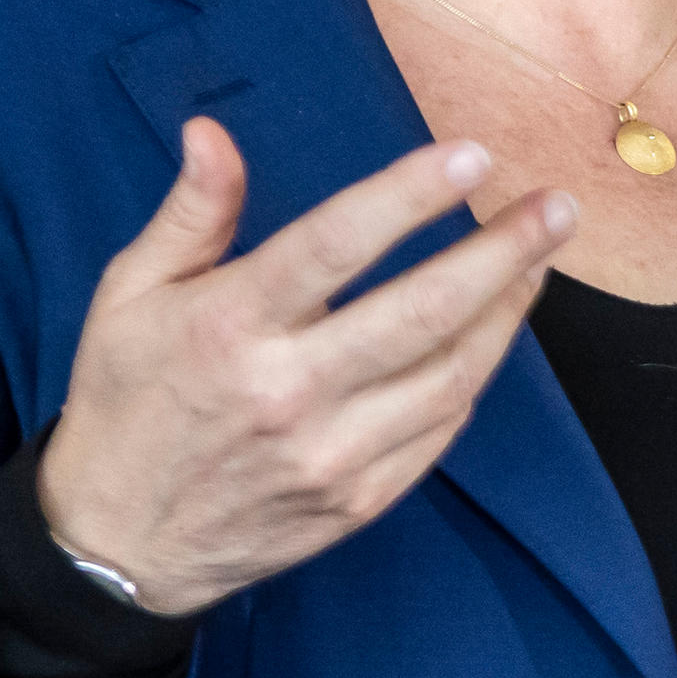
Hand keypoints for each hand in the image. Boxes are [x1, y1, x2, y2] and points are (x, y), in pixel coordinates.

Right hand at [37, 122, 576, 614]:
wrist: (118, 545)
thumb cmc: (126, 400)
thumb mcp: (130, 294)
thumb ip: (190, 213)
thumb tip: (212, 132)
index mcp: (228, 326)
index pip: (335, 243)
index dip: (410, 195)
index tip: (474, 155)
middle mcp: (287, 392)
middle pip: (423, 311)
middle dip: (504, 253)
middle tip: (558, 207)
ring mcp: (330, 454)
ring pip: (450, 376)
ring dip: (508, 313)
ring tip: (541, 260)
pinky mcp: (356, 501)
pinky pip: (439, 432)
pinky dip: (475, 377)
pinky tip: (495, 332)